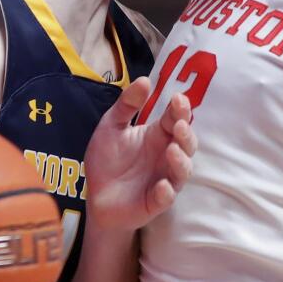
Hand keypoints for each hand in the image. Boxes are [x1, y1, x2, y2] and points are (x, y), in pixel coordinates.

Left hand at [84, 78, 196, 230]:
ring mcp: (164, 180)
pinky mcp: (156, 202)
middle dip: (186, 134)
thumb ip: (126, 105)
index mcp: (157, 136)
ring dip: (181, 161)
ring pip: (182, 171)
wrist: (96, 198)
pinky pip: (166, 198)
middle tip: (179, 124)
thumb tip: (145, 79)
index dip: (180, 109)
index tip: (178, 98)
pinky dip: (166, 192)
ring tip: (172, 150)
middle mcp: (166, 156)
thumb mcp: (111, 126)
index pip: (175, 119)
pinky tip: (162, 186)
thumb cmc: (107, 161)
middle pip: (186, 144)